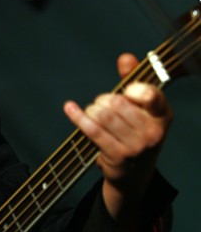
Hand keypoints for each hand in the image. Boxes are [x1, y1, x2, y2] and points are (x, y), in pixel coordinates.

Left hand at [63, 53, 171, 231]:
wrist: (133, 174)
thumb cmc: (134, 133)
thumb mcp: (139, 109)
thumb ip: (133, 80)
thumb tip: (125, 57)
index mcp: (162, 116)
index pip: (150, 94)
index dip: (133, 89)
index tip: (126, 91)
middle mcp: (153, 132)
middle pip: (118, 103)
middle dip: (104, 100)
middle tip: (102, 106)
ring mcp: (136, 146)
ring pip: (103, 115)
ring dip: (92, 110)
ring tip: (93, 114)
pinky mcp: (117, 156)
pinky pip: (92, 130)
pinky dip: (78, 116)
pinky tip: (69, 108)